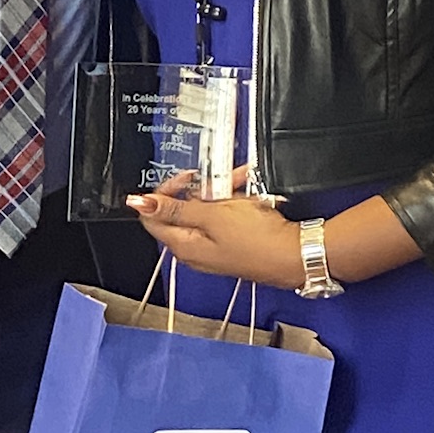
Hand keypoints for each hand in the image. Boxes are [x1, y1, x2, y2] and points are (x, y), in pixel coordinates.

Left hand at [127, 189, 303, 287]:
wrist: (295, 255)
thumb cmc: (257, 240)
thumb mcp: (213, 215)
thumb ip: (175, 208)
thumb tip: (138, 204)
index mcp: (183, 244)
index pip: (153, 216)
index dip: (165, 191)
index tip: (185, 178)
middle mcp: (194, 250)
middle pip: (182, 211)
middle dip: (202, 189)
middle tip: (220, 180)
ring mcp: (213, 248)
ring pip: (206, 211)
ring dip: (222, 193)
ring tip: (242, 183)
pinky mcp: (232, 244)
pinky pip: (224, 218)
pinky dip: (235, 203)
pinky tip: (250, 195)